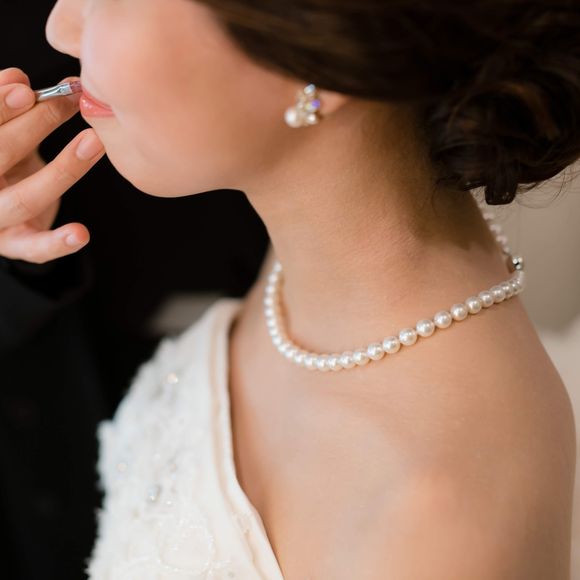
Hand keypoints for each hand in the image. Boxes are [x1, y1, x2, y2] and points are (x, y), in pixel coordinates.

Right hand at [0, 67, 104, 263]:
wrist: (3, 213)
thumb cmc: (5, 159)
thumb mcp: (3, 133)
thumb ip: (8, 109)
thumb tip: (18, 77)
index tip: (24, 88)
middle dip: (32, 126)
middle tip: (65, 102)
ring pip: (24, 198)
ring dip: (62, 170)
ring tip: (94, 142)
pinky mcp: (16, 244)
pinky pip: (36, 248)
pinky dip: (58, 242)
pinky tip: (80, 233)